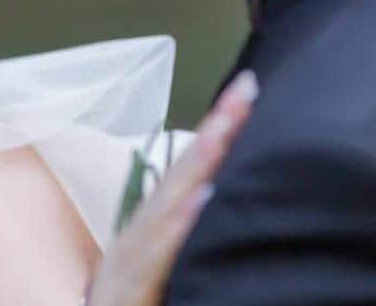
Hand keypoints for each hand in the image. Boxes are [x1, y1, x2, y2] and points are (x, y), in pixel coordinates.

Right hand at [85, 71, 258, 305]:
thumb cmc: (133, 299)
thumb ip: (180, 229)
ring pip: (166, 206)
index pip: (188, 169)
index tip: (246, 90)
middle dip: (212, 131)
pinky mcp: (129, 289)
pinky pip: (153, 257)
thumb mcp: (157, 263)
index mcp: (149, 227)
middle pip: (179, 176)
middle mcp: (137, 236)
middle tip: (244, 90)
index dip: (215, 129)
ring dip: (195, 166)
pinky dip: (175, 227)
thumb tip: (214, 193)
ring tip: (223, 130)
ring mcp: (131, 260)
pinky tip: (198, 200)